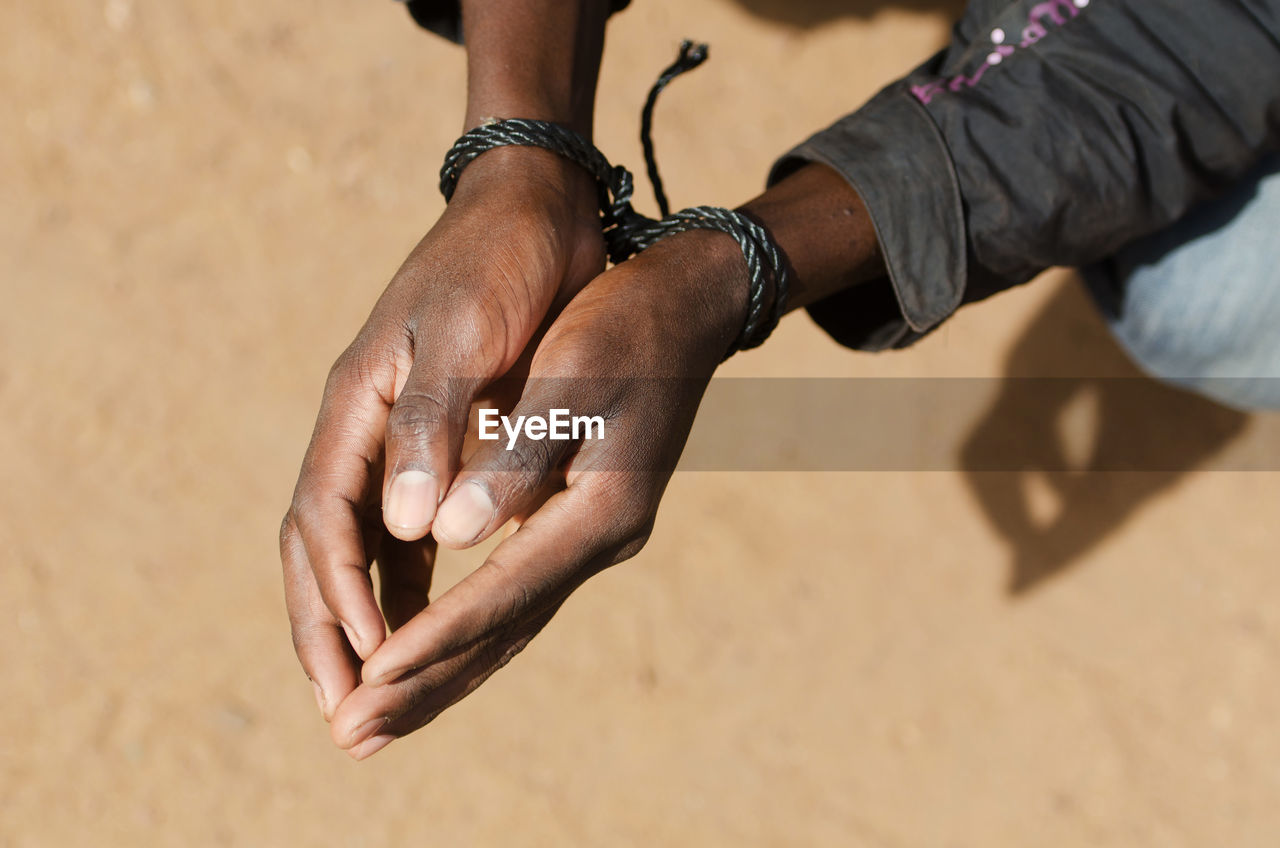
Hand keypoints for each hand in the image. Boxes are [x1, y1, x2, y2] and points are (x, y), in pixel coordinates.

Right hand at [280, 146, 605, 725]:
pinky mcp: (440, 445)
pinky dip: (407, 590)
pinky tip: (425, 631)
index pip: (326, 521)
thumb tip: (406, 534)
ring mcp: (401, 441)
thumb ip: (435, 426)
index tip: (369, 666)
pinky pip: (405, 536)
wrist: (535, 210)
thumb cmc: (499, 262)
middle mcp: (369, 432)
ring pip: (364, 553)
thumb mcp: (462, 333)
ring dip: (366, 626)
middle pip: (324, 551)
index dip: (340, 598)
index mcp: (359, 406)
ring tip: (380, 697)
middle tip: (347, 716)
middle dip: (330, 634)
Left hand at [326, 230, 751, 757]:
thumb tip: (448, 530)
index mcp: (601, 510)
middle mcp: (599, 539)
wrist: (685, 308)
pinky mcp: (578, 522)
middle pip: (504, 632)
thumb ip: (515, 458)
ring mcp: (592, 537)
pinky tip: (427, 649)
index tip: (369, 677)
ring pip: (508, 625)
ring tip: (377, 717)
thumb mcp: (572, 378)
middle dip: (425, 684)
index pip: (503, 593)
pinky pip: (513, 596)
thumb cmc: (625, 329)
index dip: (434, 635)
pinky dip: (466, 631)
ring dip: (440, 673)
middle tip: (352, 734)